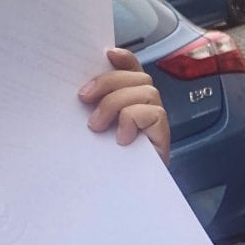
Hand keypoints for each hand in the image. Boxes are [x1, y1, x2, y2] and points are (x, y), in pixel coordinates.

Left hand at [78, 47, 169, 164]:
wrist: (119, 191)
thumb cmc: (103, 156)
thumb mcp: (94, 123)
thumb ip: (93, 103)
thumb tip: (81, 89)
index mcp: (129, 96)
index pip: (133, 67)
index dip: (124, 57)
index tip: (107, 53)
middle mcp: (147, 104)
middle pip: (137, 76)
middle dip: (107, 82)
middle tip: (83, 98)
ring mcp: (157, 120)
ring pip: (144, 91)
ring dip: (114, 103)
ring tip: (96, 125)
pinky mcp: (163, 135)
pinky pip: (151, 113)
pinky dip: (131, 119)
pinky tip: (120, 138)